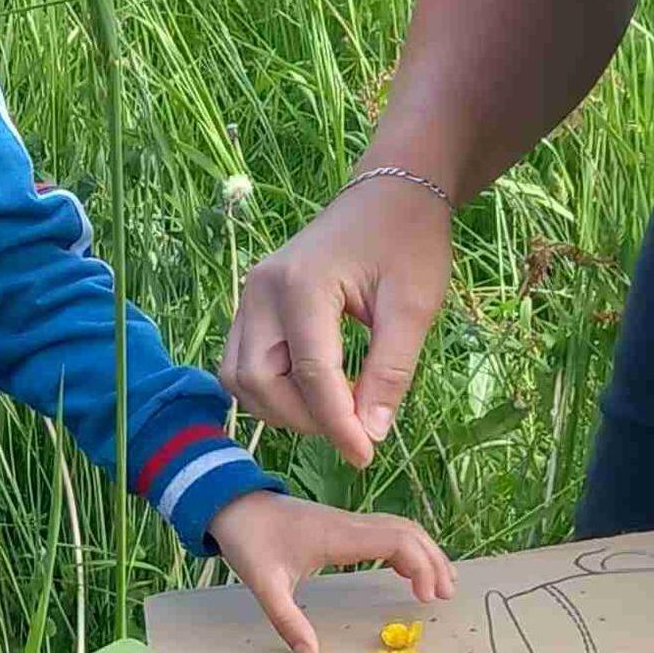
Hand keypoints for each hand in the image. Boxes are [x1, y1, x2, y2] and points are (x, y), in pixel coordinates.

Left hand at [205, 489, 453, 652]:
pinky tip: (408, 571)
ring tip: (440, 585)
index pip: (396, 540)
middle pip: (408, 532)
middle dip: (432, 561)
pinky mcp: (343, 525)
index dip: (419, 565)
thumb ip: (288, 622)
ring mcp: (348, 522)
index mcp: (338, 536)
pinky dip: (406, 548)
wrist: (233, 505)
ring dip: (424, 553)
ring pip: (401, 528)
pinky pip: (386, 531)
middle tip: (444, 597)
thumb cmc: (249, 541)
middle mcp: (350, 524)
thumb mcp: (265, 586)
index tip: (426, 597)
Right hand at [223, 173, 455, 466]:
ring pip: (240, 377)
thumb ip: (389, 372)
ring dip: (280, 408)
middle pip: (258, 381)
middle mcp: (261, 291)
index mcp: (303, 286)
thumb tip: (371, 435)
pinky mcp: (251, 304)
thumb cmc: (409, 243)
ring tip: (333, 411)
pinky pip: (243, 362)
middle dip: (302, 419)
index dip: (337, 424)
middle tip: (352, 429)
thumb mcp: (413, 307)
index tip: (367, 456)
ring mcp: (249, 296)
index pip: (311, 374)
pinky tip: (314, 391)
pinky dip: (271, 388)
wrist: (389, 195)